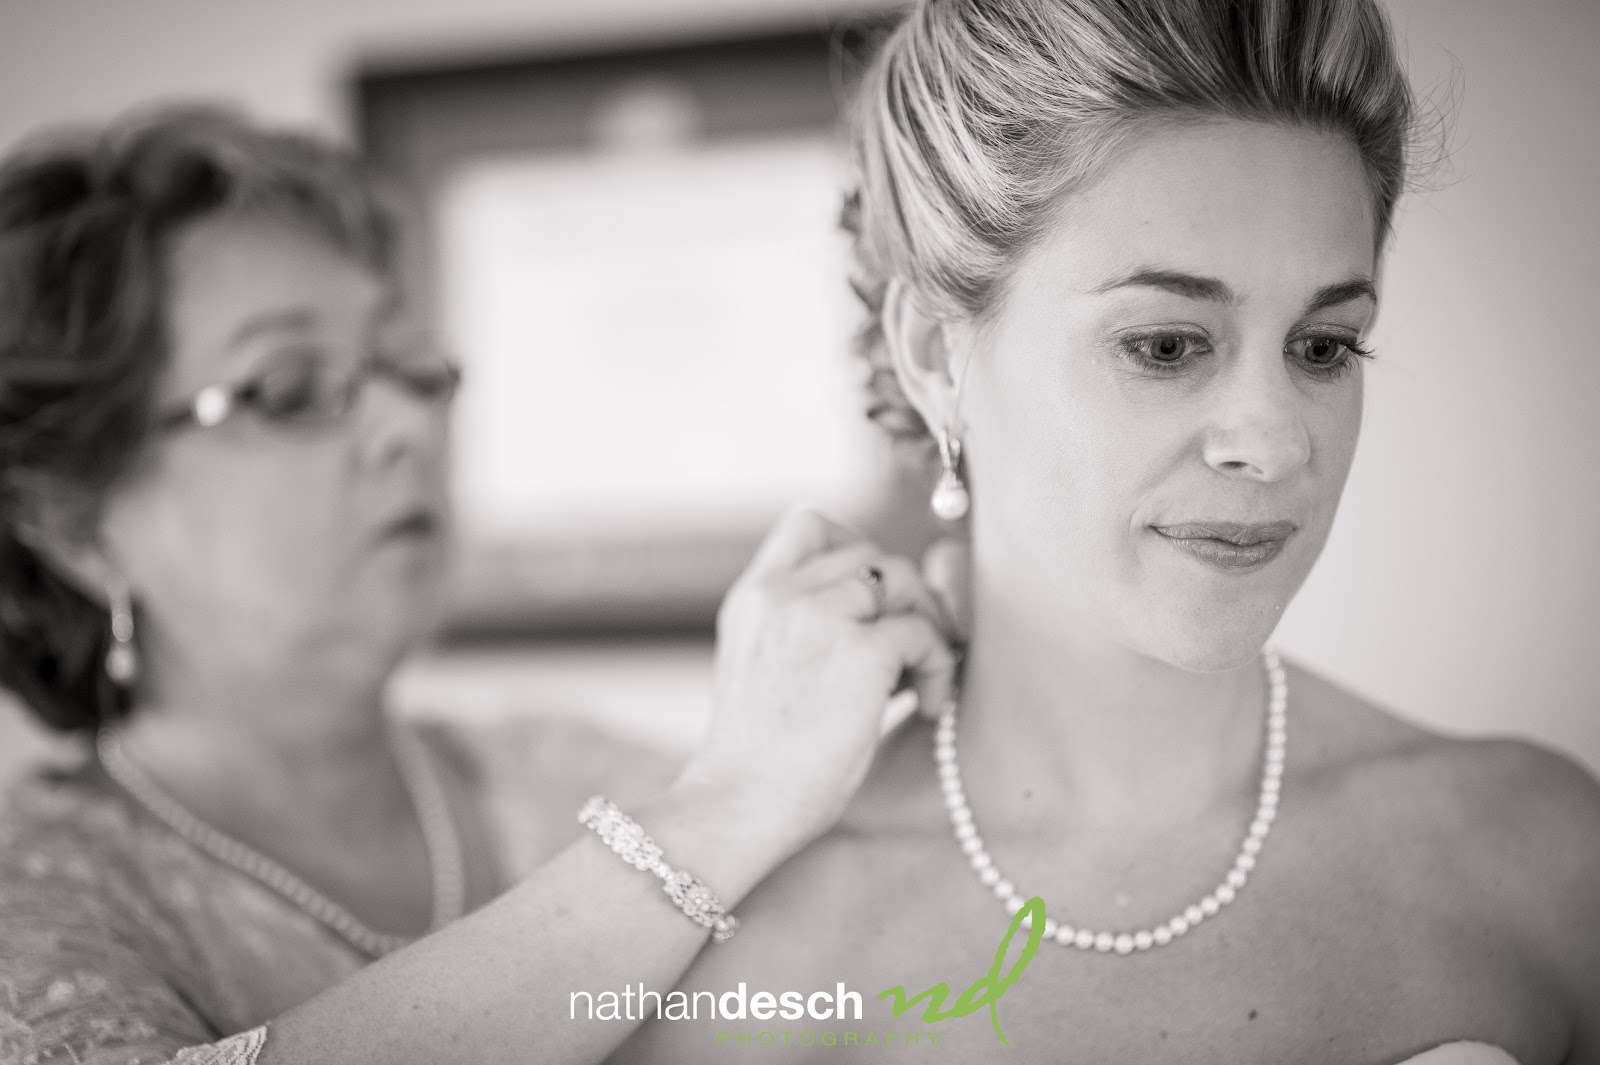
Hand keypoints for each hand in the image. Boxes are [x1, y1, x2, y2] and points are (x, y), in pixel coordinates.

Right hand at [681, 506, 961, 853]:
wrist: (740, 805)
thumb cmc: (759, 758)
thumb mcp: (763, 668)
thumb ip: (807, 627)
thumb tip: (895, 611)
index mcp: (753, 597)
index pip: (809, 524)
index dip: (854, 548)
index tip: (868, 603)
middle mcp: (782, 594)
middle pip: (872, 554)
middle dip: (901, 600)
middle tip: (902, 655)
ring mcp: (820, 617)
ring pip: (904, 581)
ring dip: (924, 626)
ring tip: (913, 679)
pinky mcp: (861, 653)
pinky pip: (925, 633)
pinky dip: (936, 667)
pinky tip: (922, 708)